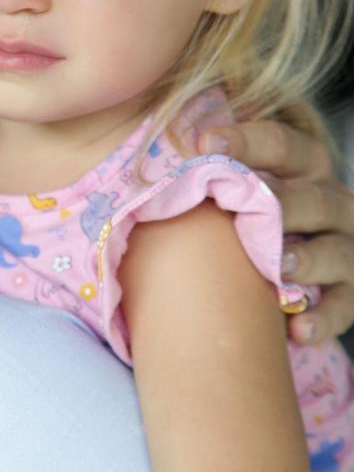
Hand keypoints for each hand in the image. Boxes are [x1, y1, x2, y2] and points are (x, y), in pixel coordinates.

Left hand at [197, 120, 353, 344]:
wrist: (271, 266)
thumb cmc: (236, 215)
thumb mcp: (231, 188)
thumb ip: (204, 173)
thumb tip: (139, 166)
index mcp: (300, 167)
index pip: (280, 144)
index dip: (246, 140)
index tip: (205, 143)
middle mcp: (329, 202)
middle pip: (314, 198)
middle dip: (282, 202)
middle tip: (243, 209)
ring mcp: (343, 247)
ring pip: (335, 252)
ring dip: (308, 260)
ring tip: (277, 269)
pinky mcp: (349, 291)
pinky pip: (344, 306)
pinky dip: (323, 318)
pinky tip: (296, 330)